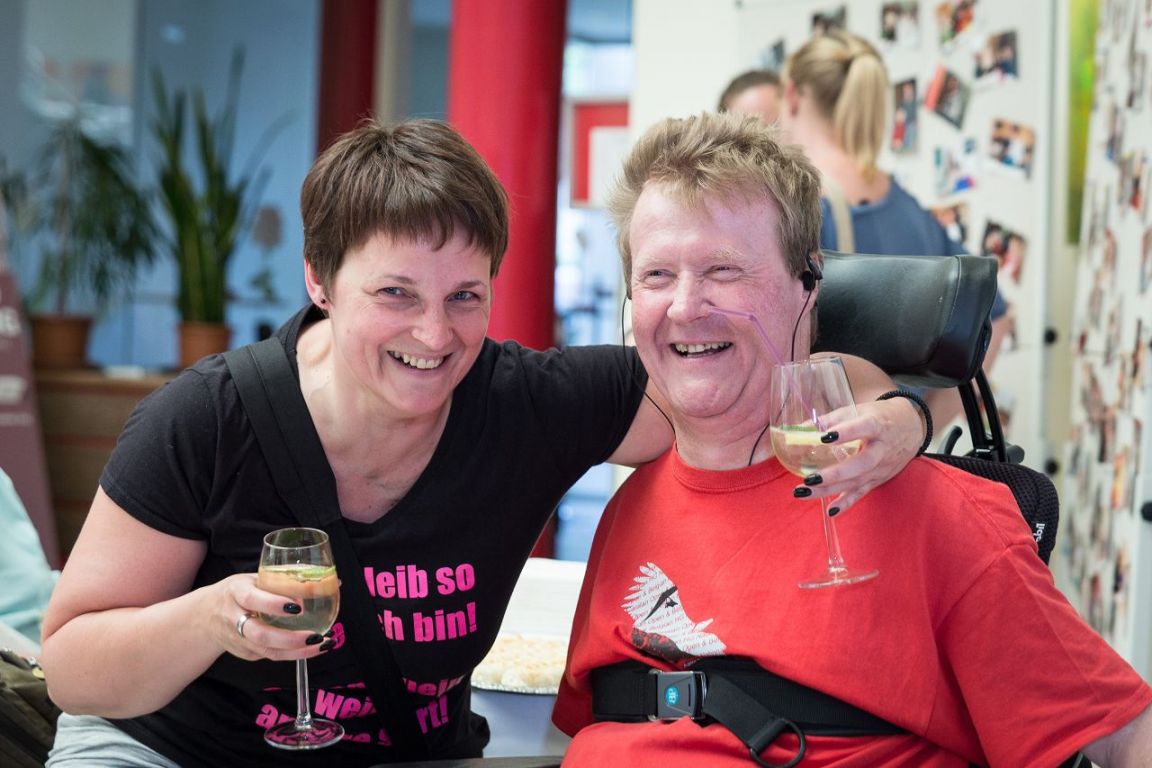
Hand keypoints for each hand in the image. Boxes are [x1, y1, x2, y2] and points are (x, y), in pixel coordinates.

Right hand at [207, 574, 332, 661]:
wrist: (205, 617)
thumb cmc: (237, 592)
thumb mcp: (254, 578)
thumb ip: (286, 579)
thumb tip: (332, 580)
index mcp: (236, 593)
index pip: (253, 599)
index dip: (274, 604)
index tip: (298, 607)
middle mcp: (234, 619)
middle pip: (259, 634)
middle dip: (289, 638)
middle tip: (315, 634)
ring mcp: (239, 640)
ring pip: (267, 651)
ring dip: (298, 650)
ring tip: (323, 644)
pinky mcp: (246, 654)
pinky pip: (272, 656)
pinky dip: (295, 654)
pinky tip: (315, 647)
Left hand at [795, 397, 921, 512]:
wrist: (912, 427)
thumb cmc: (880, 417)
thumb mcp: (859, 410)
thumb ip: (830, 419)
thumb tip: (799, 429)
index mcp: (878, 425)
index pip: (865, 428)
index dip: (847, 433)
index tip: (825, 438)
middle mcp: (882, 449)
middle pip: (861, 463)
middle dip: (835, 473)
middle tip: (809, 478)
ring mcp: (881, 467)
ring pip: (857, 481)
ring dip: (830, 489)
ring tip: (804, 491)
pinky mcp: (878, 479)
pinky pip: (862, 493)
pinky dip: (847, 503)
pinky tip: (830, 511)